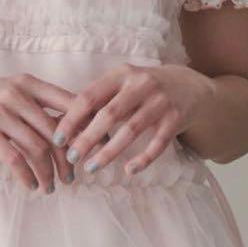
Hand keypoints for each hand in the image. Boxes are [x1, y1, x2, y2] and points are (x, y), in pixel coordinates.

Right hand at [0, 73, 75, 190]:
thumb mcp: (6, 91)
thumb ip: (33, 104)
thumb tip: (68, 127)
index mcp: (27, 83)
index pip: (69, 103)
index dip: (86, 126)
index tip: (94, 147)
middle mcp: (16, 95)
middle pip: (57, 132)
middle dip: (68, 159)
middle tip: (71, 176)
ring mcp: (0, 114)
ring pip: (38, 148)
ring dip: (48, 173)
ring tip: (51, 186)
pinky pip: (15, 159)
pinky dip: (27, 176)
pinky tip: (31, 185)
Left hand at [52, 64, 216, 174]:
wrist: (190, 86)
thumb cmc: (144, 89)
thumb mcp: (123, 84)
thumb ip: (99, 99)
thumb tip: (62, 123)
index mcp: (121, 75)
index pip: (89, 97)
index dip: (71, 119)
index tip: (57, 139)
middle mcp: (141, 84)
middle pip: (109, 115)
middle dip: (87, 139)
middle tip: (72, 158)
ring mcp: (160, 101)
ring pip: (131, 130)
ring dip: (109, 152)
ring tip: (91, 168)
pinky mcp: (176, 118)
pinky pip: (158, 143)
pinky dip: (143, 159)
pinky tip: (129, 171)